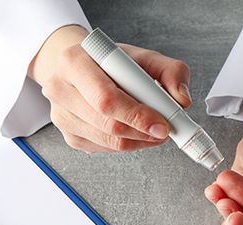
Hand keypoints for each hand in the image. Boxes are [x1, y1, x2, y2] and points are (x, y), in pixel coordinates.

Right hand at [28, 25, 191, 152]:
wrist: (85, 69)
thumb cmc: (113, 64)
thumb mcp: (145, 57)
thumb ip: (171, 72)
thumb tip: (182, 99)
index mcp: (74, 61)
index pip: (106, 98)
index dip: (137, 116)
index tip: (162, 124)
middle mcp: (60, 88)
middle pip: (108, 125)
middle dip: (144, 132)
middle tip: (165, 130)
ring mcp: (61, 116)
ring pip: (109, 141)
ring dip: (140, 140)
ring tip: (155, 130)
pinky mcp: (69, 136)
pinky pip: (106, 149)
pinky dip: (129, 145)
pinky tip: (136, 131)